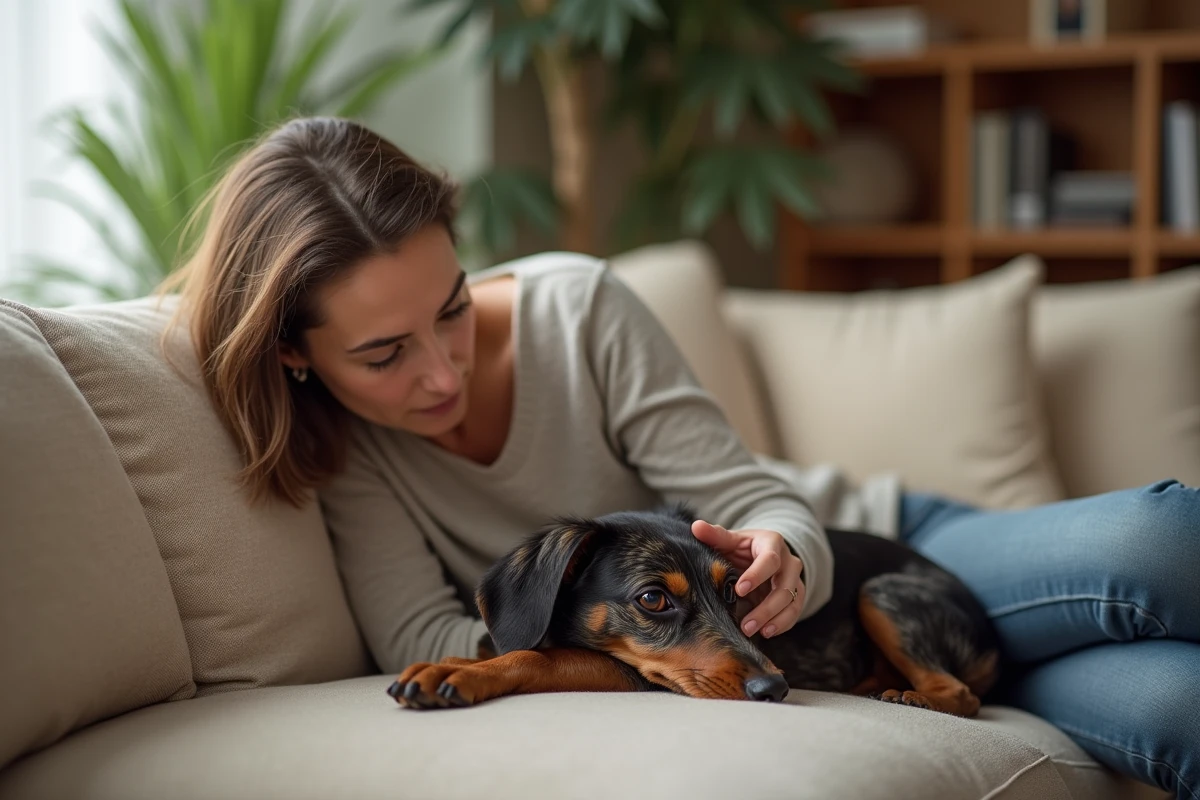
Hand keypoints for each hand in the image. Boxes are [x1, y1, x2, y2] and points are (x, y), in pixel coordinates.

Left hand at [690, 520, 804, 638]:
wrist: (760, 554)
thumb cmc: (742, 548)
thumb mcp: (731, 540)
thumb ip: (715, 535)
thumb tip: (696, 526)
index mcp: (772, 543)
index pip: (770, 560)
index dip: (756, 575)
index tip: (739, 590)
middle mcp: (789, 561)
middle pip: (784, 586)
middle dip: (766, 607)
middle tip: (745, 624)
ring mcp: (795, 580)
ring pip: (792, 601)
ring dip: (773, 619)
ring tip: (752, 631)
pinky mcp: (796, 596)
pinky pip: (794, 612)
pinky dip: (782, 624)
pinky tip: (765, 633)